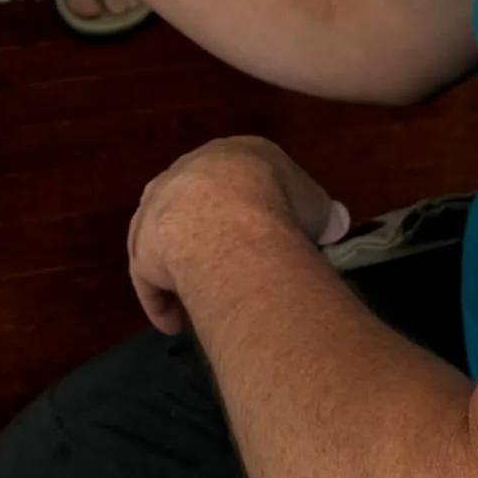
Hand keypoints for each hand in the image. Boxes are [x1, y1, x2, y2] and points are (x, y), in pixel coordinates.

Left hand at [127, 136, 350, 334]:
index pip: (238, 180)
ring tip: (202, 299)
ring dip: (182, 269)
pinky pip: (151, 279)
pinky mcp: (142, 245)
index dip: (251, 210)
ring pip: (168, 241)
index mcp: (233, 154)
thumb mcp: (314, 203)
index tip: (264, 237)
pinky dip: (162, 302)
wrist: (228, 216)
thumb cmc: (279, 201)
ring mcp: (158, 207)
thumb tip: (334, 222)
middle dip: (212, 238)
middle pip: (197, 208)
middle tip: (231, 270)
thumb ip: (318, 212)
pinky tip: (177, 323)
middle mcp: (188, 172)